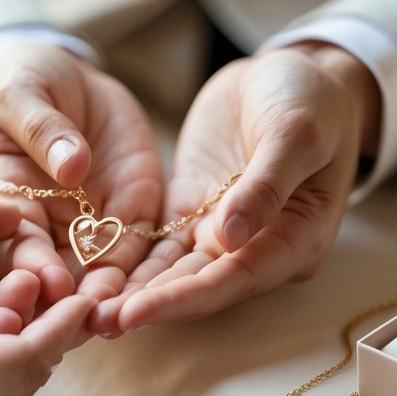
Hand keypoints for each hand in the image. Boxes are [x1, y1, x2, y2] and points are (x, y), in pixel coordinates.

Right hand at [0, 44, 161, 305]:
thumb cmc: (27, 83)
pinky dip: (149, 277)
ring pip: (101, 275)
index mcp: (8, 204)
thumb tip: (70, 166)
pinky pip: (144, 250)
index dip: (30, 264)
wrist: (69, 78)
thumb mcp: (22, 95)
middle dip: (72, 301)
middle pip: (57, 277)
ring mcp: (92, 227)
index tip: (49, 281)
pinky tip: (160, 296)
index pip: (15, 244)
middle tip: (91, 320)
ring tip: (126, 319)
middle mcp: (48, 228)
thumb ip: (42, 129)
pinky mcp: (133, 214)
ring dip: (112, 298)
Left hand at [93, 43, 380, 332]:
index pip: (234, 278)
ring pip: (174, 273)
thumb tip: (231, 237)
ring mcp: (223, 233)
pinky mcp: (194, 212)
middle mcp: (259, 250)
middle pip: (200, 286)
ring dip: (133, 293)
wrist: (298, 71)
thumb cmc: (312, 101)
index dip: (184, 298)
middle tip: (93, 324)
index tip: (136, 311)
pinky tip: (93, 280)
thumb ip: (266, 185)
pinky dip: (130, 264)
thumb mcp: (295, 134)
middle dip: (148, 306)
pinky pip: (159, 246)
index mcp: (296, 241)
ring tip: (85, 314)